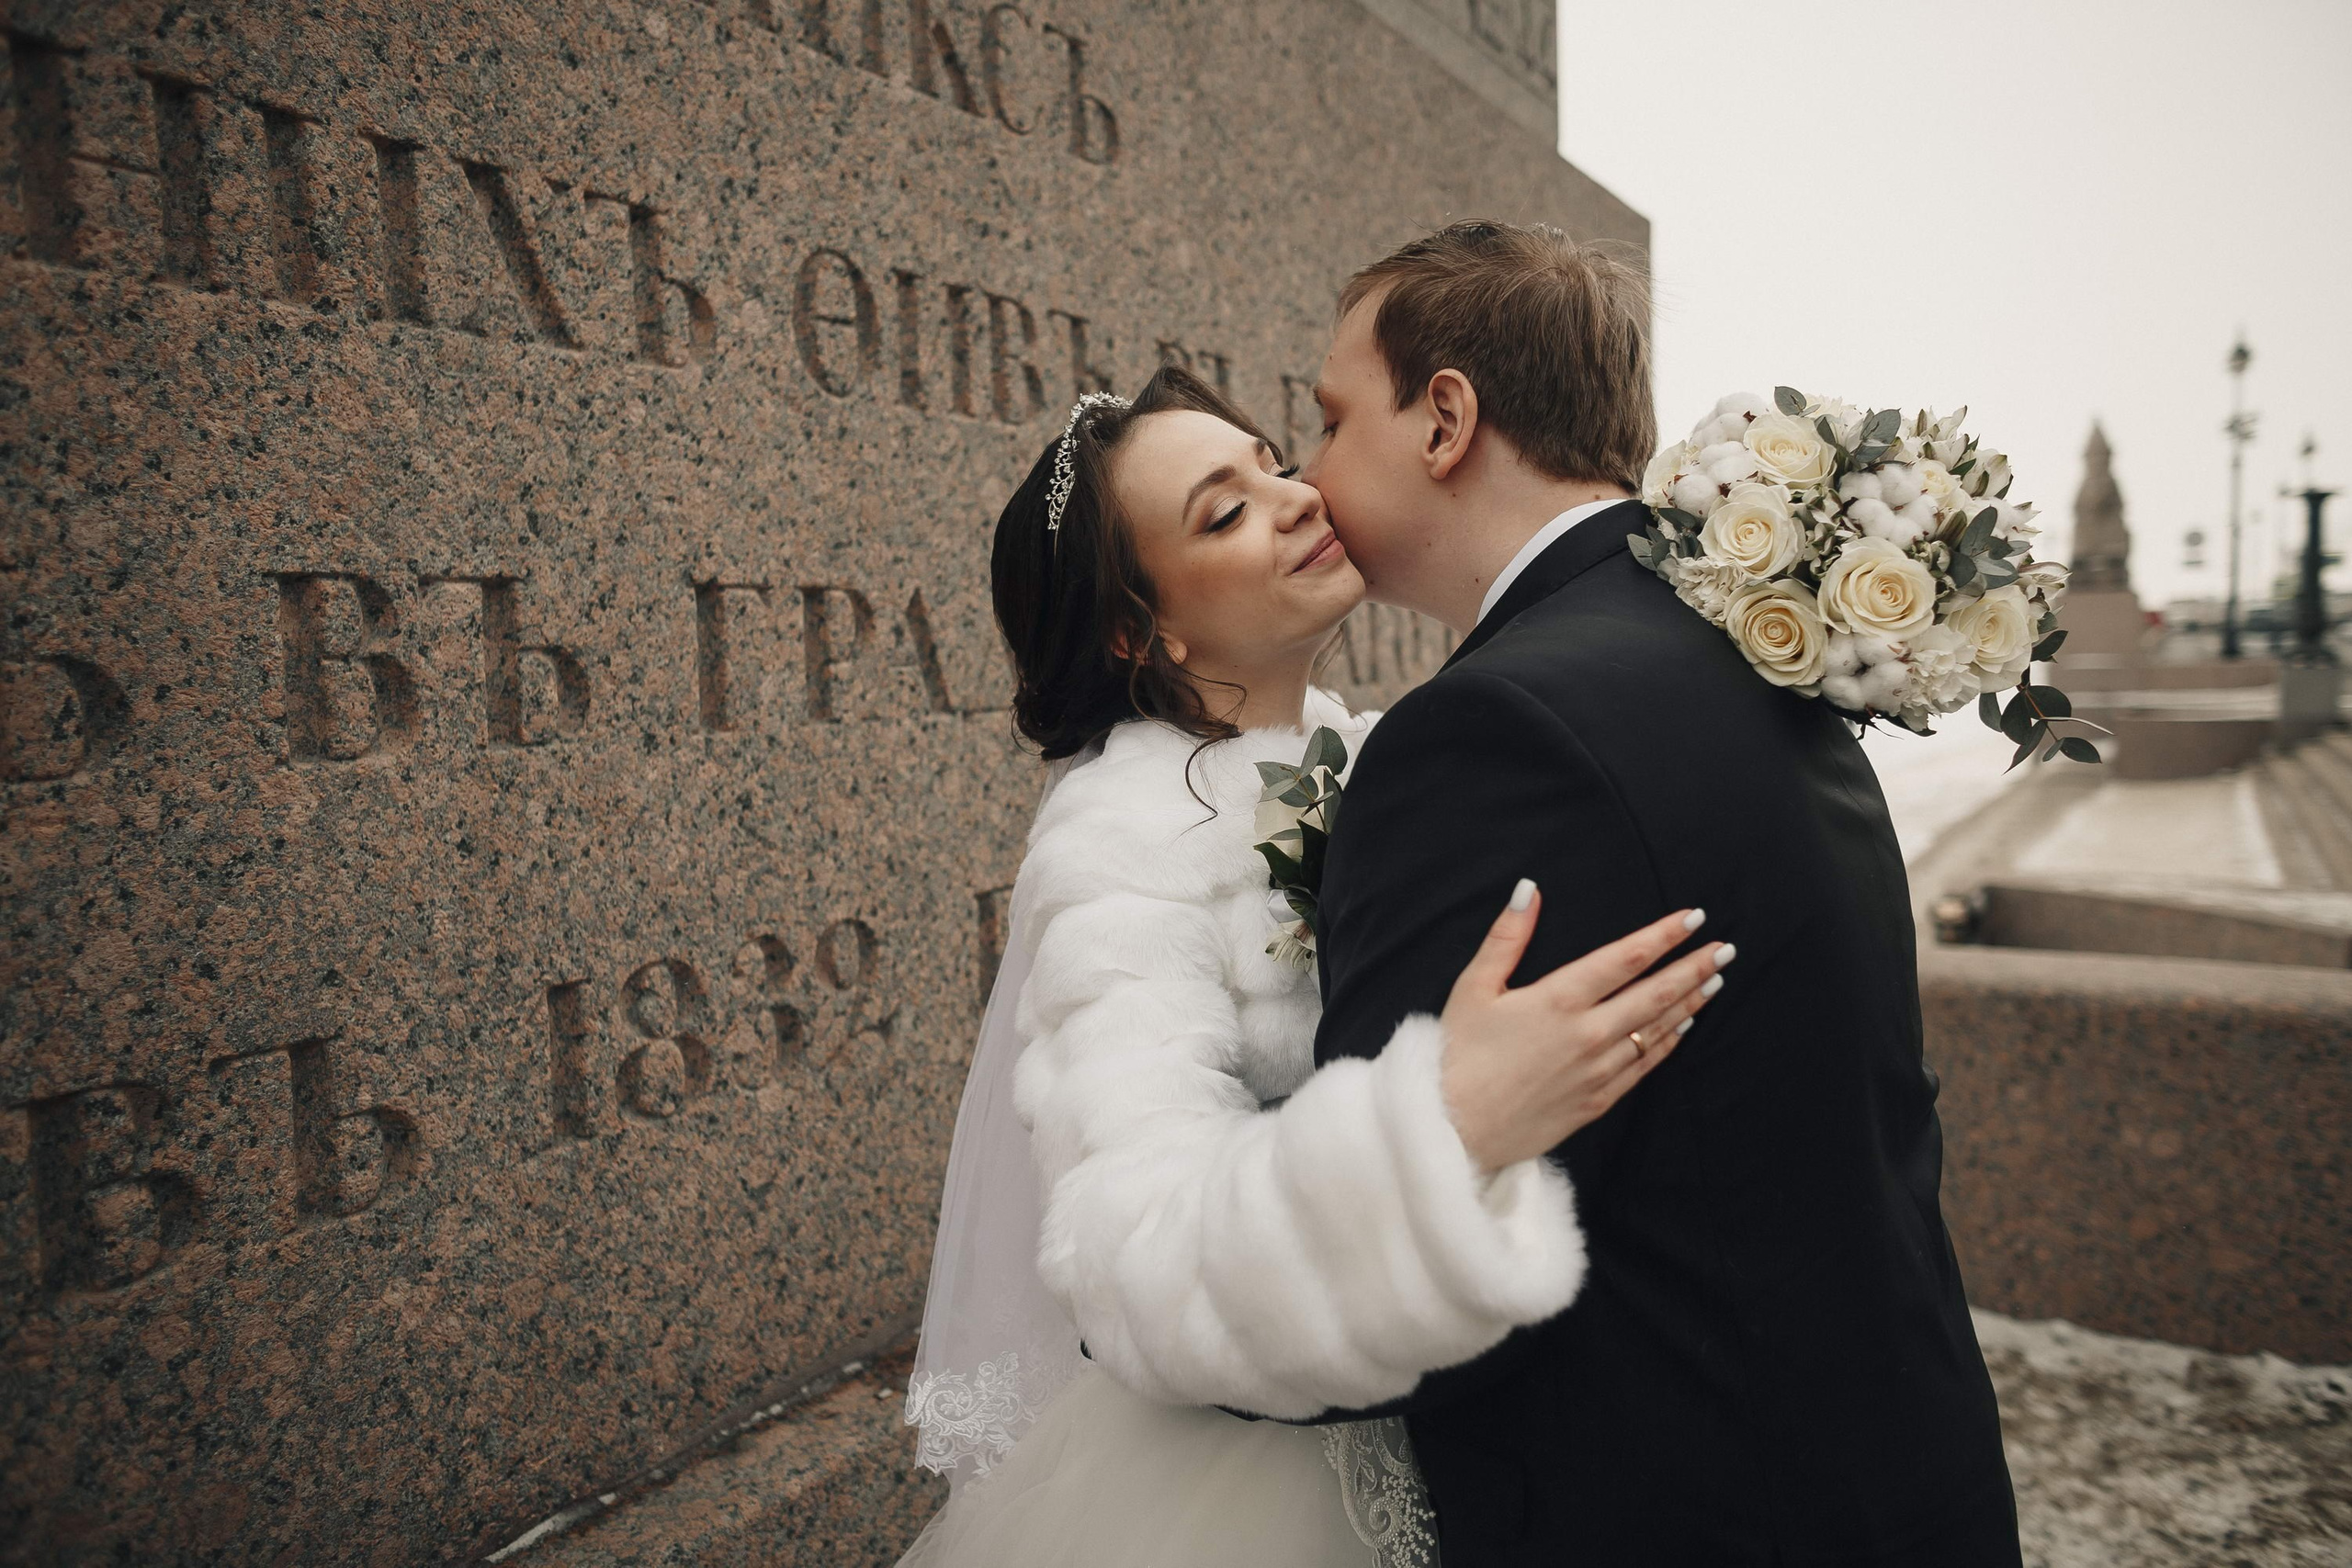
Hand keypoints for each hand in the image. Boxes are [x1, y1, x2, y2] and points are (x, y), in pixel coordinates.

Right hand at [1437, 881, 1730, 1174]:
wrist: (1454, 1129)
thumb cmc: (1459, 1054)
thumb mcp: (1473, 987)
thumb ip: (1506, 937)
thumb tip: (1530, 889)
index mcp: (1558, 999)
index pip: (1625, 958)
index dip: (1663, 936)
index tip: (1694, 918)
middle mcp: (1588, 1033)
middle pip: (1655, 993)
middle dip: (1694, 968)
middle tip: (1726, 949)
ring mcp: (1597, 1070)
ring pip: (1657, 1030)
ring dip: (1689, 1003)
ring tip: (1715, 982)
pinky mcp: (1597, 1100)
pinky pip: (1644, 1066)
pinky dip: (1668, 1042)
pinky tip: (1683, 1027)